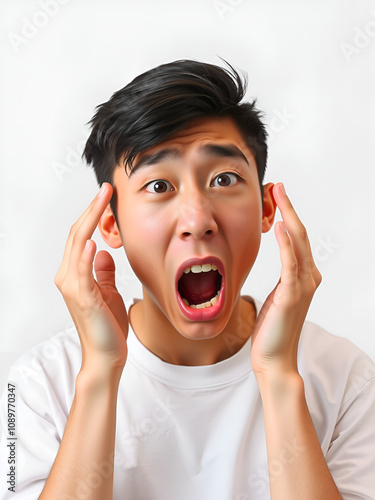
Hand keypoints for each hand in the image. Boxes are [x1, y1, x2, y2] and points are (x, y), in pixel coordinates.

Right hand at [54, 183, 127, 374]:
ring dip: (90, 220)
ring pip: (77, 245)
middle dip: (91, 210)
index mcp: (74, 274)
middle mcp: (68, 277)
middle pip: (76, 235)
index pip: (80, 236)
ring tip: (102, 200)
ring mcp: (72, 287)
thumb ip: (102, 272)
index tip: (105, 196)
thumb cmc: (107, 326)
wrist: (106, 355)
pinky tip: (92, 238)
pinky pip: (81, 271)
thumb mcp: (107, 292)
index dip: (91, 214)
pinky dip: (84, 254)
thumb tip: (101, 253)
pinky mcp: (83, 298)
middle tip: (106, 189)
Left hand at [250, 183, 321, 376]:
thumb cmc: (272, 329)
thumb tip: (282, 265)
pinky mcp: (292, 295)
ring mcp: (302, 286)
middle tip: (278, 187)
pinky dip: (286, 243)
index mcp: (304, 277)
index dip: (288, 215)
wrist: (274, 358)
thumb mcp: (277, 297)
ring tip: (278, 196)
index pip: (297, 238)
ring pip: (298, 243)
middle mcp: (308, 277)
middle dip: (289, 208)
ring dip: (288, 216)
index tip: (277, 196)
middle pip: (300, 234)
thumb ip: (283, 279)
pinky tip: (279, 225)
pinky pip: (290, 263)